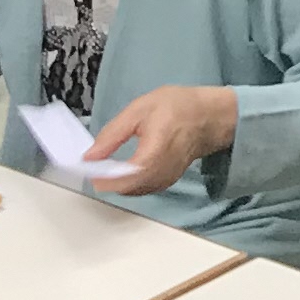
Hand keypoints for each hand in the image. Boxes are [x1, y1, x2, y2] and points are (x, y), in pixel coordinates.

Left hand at [87, 82, 241, 195]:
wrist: (210, 116)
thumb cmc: (177, 107)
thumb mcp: (140, 109)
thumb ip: (113, 134)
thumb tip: (89, 156)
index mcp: (157, 148)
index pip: (128, 174)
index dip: (105, 176)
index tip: (89, 169)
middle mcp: (163, 169)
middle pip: (128, 187)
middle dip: (107, 180)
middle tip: (95, 166)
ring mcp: (167, 179)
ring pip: (134, 192)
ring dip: (116, 184)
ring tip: (106, 168)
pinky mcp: (168, 182)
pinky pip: (142, 190)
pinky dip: (128, 185)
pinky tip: (122, 172)